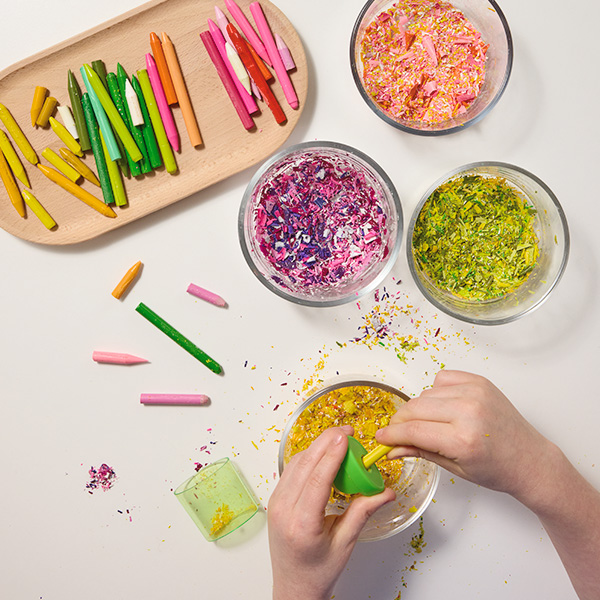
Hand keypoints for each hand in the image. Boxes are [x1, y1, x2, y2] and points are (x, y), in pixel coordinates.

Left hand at [268, 426, 394, 599]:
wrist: (294, 587)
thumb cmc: (318, 571)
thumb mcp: (345, 544)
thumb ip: (363, 512)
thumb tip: (385, 492)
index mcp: (301, 524)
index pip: (317, 480)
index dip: (331, 455)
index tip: (345, 437)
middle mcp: (284, 510)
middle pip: (304, 465)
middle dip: (325, 442)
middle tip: (346, 431)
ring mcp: (276, 503)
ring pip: (296, 463)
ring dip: (316, 447)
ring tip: (338, 439)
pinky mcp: (276, 499)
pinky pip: (291, 470)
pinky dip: (308, 457)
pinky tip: (322, 453)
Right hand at [375, 370, 553, 502]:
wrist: (530, 459)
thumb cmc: (498, 469)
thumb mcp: (455, 469)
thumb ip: (419, 452)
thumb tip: (392, 448)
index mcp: (463, 439)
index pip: (413, 430)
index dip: (392, 434)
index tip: (381, 438)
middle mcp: (468, 411)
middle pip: (414, 408)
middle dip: (400, 422)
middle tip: (397, 432)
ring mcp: (475, 393)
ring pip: (425, 393)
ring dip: (418, 408)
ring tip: (427, 423)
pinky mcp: (480, 382)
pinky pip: (442, 378)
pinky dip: (436, 392)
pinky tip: (443, 407)